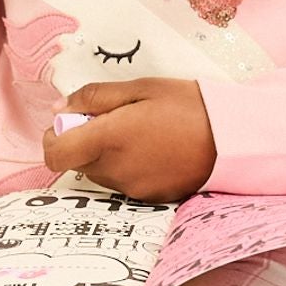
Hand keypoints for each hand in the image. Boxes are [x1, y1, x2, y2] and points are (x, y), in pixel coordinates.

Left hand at [39, 79, 216, 202]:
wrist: (232, 140)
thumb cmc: (188, 106)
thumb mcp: (141, 88)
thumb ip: (94, 98)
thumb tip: (60, 109)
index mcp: (108, 139)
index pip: (55, 154)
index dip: (53, 139)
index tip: (69, 123)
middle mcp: (115, 170)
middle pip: (78, 162)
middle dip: (85, 141)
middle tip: (114, 119)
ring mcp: (132, 188)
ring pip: (100, 173)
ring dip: (106, 155)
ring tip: (139, 133)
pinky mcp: (148, 197)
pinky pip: (123, 183)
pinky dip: (128, 167)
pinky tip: (153, 150)